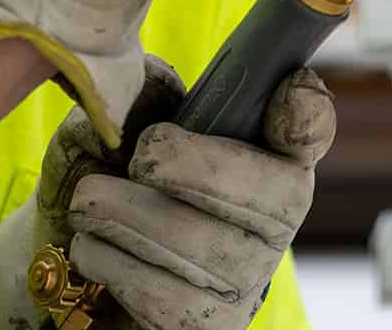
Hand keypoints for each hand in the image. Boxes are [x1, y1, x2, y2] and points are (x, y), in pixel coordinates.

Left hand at [0, 58, 336, 329]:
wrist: (82, 259)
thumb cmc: (116, 179)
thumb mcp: (126, 124)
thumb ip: (146, 95)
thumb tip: (154, 86)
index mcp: (269, 156)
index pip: (309, 131)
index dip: (307, 114)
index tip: (293, 88)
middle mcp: (276, 222)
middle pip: (264, 191)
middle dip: (190, 166)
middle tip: (141, 156)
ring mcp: (247, 280)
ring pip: (198, 243)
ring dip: (126, 214)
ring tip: (90, 200)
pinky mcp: (210, 326)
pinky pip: (161, 293)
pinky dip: (111, 260)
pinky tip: (94, 245)